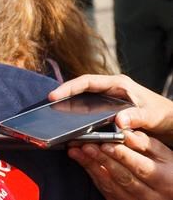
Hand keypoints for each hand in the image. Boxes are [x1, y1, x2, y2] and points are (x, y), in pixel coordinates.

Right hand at [49, 74, 172, 145]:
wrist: (172, 122)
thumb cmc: (164, 115)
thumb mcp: (152, 115)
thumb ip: (136, 117)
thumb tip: (119, 122)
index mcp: (118, 84)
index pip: (87, 81)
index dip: (69, 87)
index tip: (55, 95)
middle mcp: (110, 90)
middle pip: (81, 89)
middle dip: (64, 95)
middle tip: (48, 105)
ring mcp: (108, 100)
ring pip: (83, 100)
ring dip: (70, 107)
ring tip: (55, 116)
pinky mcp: (108, 111)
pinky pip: (89, 111)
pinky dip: (79, 117)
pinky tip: (72, 127)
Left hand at [67, 130, 172, 199]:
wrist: (168, 190)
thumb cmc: (166, 169)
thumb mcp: (163, 155)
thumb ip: (145, 144)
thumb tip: (126, 133)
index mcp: (164, 179)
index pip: (140, 167)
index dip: (121, 155)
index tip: (105, 143)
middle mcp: (152, 195)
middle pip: (123, 177)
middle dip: (102, 160)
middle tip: (86, 146)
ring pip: (112, 186)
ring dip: (92, 167)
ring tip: (78, 152)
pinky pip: (107, 191)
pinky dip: (94, 176)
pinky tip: (85, 163)